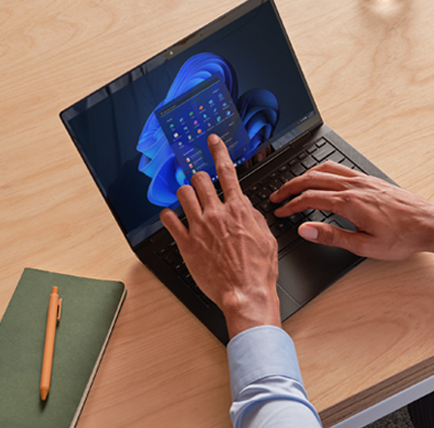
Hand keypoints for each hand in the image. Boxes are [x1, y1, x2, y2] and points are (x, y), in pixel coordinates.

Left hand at [160, 134, 280, 338]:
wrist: (245, 293)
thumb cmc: (258, 270)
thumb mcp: (266, 236)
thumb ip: (254, 216)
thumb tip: (245, 206)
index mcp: (238, 209)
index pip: (226, 171)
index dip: (218, 151)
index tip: (212, 140)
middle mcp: (217, 214)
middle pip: (200, 180)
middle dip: (199, 178)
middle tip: (199, 183)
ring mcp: (200, 227)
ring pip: (183, 194)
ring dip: (184, 193)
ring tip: (187, 199)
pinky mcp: (187, 243)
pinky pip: (169, 220)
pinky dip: (168, 215)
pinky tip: (170, 217)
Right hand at [271, 161, 433, 259]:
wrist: (428, 224)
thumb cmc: (401, 237)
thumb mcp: (364, 245)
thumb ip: (332, 236)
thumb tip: (306, 229)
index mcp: (349, 203)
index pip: (309, 199)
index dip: (290, 205)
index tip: (279, 212)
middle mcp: (354, 186)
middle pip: (312, 179)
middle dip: (290, 187)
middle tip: (277, 197)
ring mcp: (363, 180)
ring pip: (325, 169)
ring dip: (305, 176)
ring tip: (293, 185)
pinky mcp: (371, 179)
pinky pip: (340, 168)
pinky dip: (323, 170)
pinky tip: (322, 177)